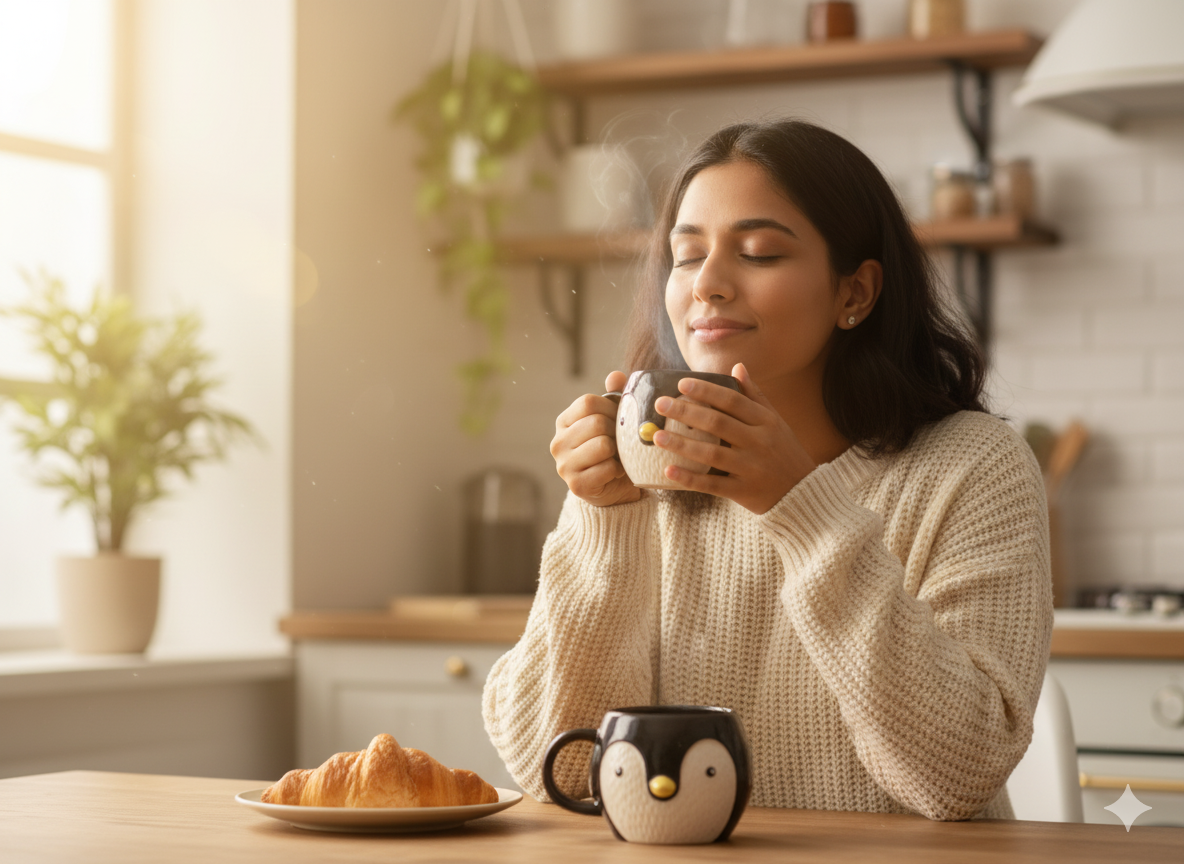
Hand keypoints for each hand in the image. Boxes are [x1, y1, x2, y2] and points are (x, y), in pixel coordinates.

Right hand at [550, 370, 641, 507]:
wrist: (613, 488)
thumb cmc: (612, 449)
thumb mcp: (612, 420)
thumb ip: (615, 397)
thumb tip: (616, 376)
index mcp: (564, 422)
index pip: (588, 402)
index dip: (610, 407)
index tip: (618, 418)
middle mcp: (558, 442)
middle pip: (596, 423)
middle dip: (617, 431)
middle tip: (621, 441)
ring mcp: (564, 465)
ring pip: (603, 445)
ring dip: (618, 452)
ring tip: (618, 456)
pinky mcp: (576, 485)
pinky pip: (607, 468)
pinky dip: (619, 470)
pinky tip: (616, 472)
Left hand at [652, 363, 816, 514]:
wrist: (804, 493)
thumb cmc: (784, 452)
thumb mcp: (776, 421)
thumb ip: (755, 396)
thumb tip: (737, 367)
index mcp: (766, 422)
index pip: (732, 401)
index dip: (706, 391)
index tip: (682, 384)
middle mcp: (759, 442)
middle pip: (718, 424)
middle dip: (687, 412)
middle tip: (661, 404)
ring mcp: (751, 468)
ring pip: (711, 454)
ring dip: (682, 444)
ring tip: (658, 436)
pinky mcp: (743, 492)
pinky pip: (712, 485)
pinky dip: (689, 478)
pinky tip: (668, 471)